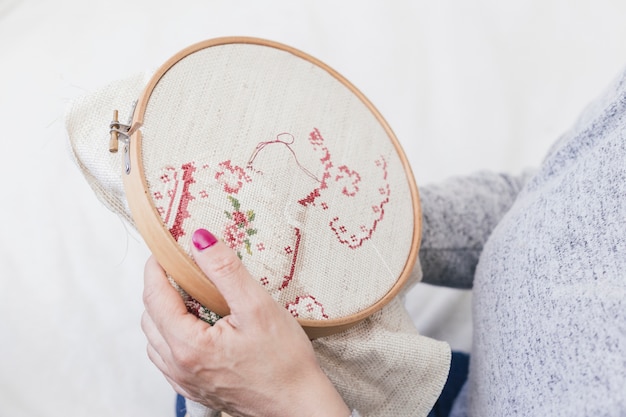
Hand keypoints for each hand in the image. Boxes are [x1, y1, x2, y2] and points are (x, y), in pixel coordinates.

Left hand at [141, 229, 349, 416]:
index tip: (163, 250)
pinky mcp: (195, 390)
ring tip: (189, 295)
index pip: (155, 297)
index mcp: (188, 346)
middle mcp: (179, 367)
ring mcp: (185, 382)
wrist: (298, 406)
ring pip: (155, 339)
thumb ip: (225, 270)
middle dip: (158, 288)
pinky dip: (171, 334)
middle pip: (149, 318)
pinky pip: (167, 357)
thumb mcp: (257, 307)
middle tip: (179, 268)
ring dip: (163, 313)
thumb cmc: (284, 361)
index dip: (156, 268)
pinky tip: (196, 326)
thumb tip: (200, 239)